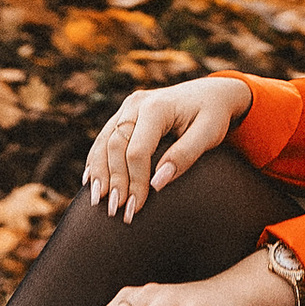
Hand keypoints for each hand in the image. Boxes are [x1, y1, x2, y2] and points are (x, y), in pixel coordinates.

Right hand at [81, 74, 253, 222]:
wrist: (211, 93)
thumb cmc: (213, 115)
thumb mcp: (209, 134)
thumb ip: (184, 156)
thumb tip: (157, 184)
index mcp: (158, 106)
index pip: (137, 150)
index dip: (134, 181)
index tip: (136, 208)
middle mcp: (137, 103)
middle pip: (115, 146)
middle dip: (114, 181)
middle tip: (115, 212)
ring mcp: (127, 107)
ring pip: (104, 142)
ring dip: (98, 173)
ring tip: (96, 203)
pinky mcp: (124, 114)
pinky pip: (104, 138)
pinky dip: (96, 160)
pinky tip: (90, 181)